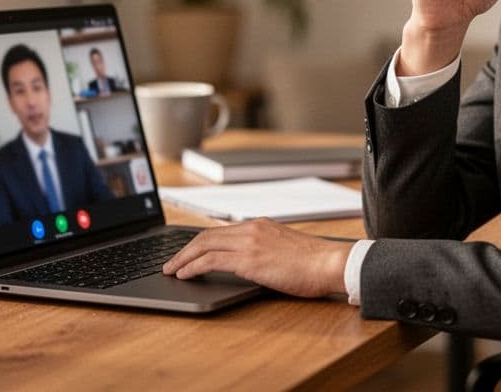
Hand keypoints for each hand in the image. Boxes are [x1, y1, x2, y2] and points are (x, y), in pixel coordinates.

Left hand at [162, 219, 352, 298]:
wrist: (330, 263)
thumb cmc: (314, 263)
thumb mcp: (284, 249)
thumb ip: (264, 251)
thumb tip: (250, 265)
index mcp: (259, 226)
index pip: (219, 231)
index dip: (198, 243)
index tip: (187, 253)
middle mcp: (251, 229)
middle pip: (206, 235)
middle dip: (184, 250)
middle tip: (170, 263)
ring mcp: (249, 243)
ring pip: (204, 245)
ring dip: (183, 259)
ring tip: (171, 270)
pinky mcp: (249, 259)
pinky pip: (211, 260)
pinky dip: (193, 266)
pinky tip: (185, 275)